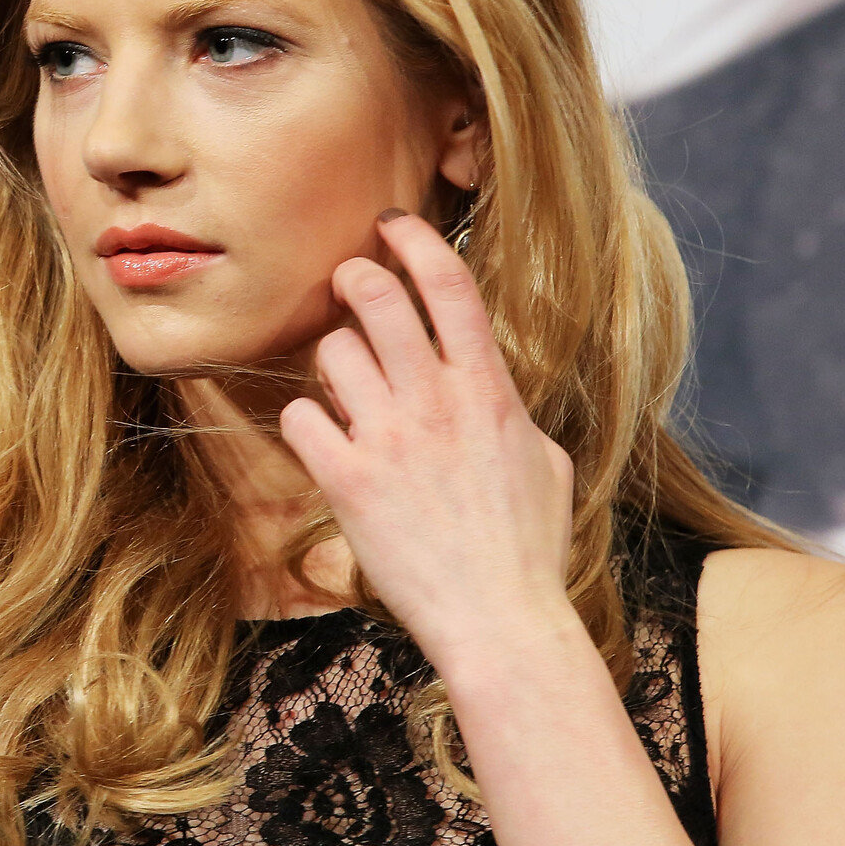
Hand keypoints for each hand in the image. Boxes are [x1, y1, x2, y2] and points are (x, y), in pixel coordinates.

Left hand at [279, 209, 576, 667]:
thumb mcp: (544, 461)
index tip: (392, 223)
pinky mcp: (348, 481)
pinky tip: (324, 440)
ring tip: (346, 388)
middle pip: (375, 297)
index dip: (416, 241)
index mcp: (489, 390)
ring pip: (331, 352)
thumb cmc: (528, 548)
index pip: (450, 286)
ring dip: (330, 360)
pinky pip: (300, 416)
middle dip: (352, 277)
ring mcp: (388, 440)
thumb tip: (491, 384)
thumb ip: (508, 409)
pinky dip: (305, 421)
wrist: (500, 622)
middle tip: (346, 284)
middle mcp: (436, 403)